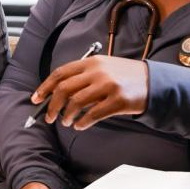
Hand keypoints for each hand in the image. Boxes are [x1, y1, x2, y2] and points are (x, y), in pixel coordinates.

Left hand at [31, 55, 147, 129]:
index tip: (36, 99)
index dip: (45, 87)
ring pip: (75, 103)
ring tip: (66, 122)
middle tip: (50, 117)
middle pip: (64, 89)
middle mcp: (98, 72)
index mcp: (91, 62)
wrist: (153, 81)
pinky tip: (79, 126)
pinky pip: (92, 115)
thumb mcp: (104, 67)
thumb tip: (58, 93)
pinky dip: (81, 123)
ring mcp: (108, 86)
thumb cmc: (125, 76)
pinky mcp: (118, 101)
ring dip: (66, 116)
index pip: (60, 73)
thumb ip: (83, 76)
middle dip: (52, 106)